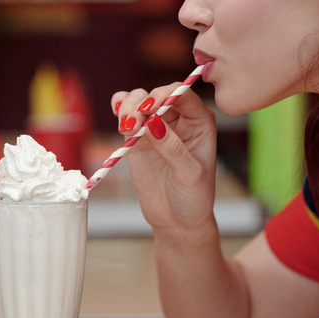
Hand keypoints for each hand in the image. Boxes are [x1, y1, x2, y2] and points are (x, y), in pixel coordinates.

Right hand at [111, 85, 217, 241]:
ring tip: (125, 128)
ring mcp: (156, 126)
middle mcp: (179, 118)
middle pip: (157, 94)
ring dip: (128, 107)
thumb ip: (173, 148)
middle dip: (142, 103)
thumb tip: (153, 123)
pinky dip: (119, 109)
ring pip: (138, 99)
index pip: (182, 95)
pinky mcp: (137, 137)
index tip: (149, 109)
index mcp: (200, 122)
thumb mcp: (189, 175)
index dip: (164, 95)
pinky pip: (126, 114)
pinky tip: (118, 117)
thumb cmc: (194, 198)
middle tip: (132, 124)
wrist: (178, 221)